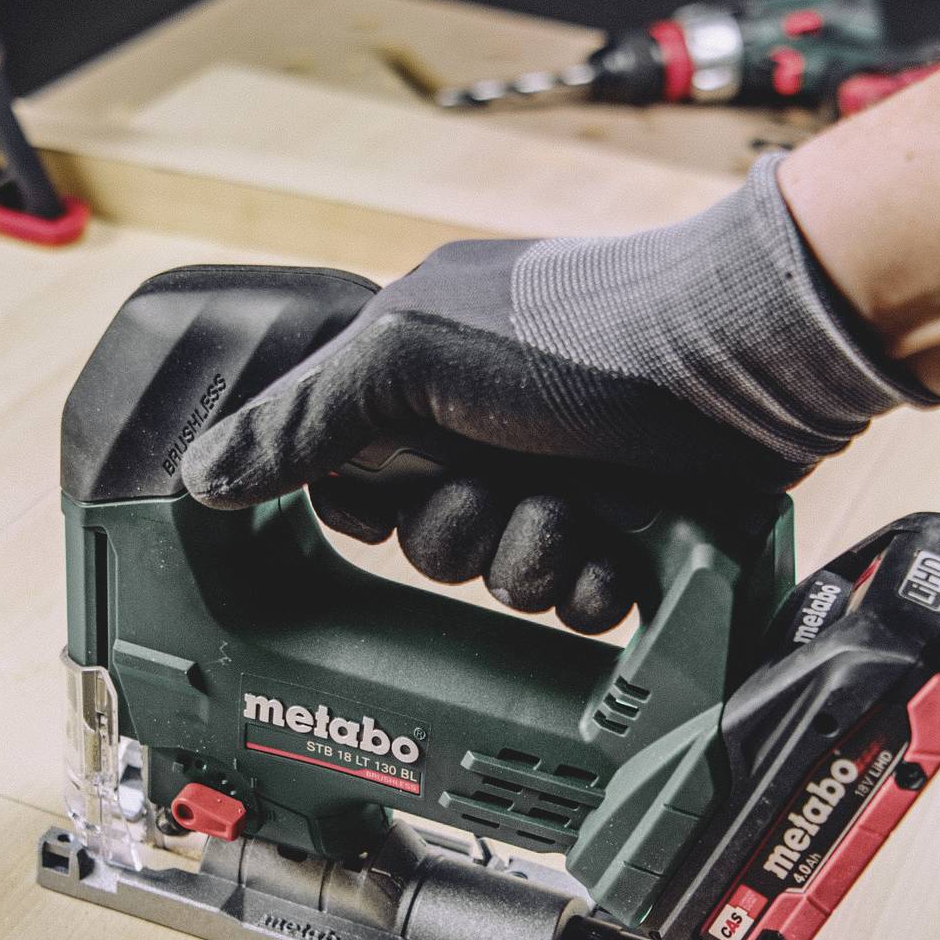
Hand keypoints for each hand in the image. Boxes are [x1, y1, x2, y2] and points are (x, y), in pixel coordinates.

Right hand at [179, 155, 932, 633]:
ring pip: (496, 584)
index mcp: (420, 380)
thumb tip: (201, 475)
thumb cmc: (578, 331)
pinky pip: (574, 608)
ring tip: (575, 513)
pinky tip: (618, 561)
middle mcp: (482, 434)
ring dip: (530, 559)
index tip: (378, 501)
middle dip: (456, 535)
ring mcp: (556, 485)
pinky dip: (593, 590)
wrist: (739, 366)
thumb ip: (305, 416)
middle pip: (418, 544)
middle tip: (495, 491)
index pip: (342, 476)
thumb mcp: (410, 354)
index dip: (359, 507)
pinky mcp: (623, 536)